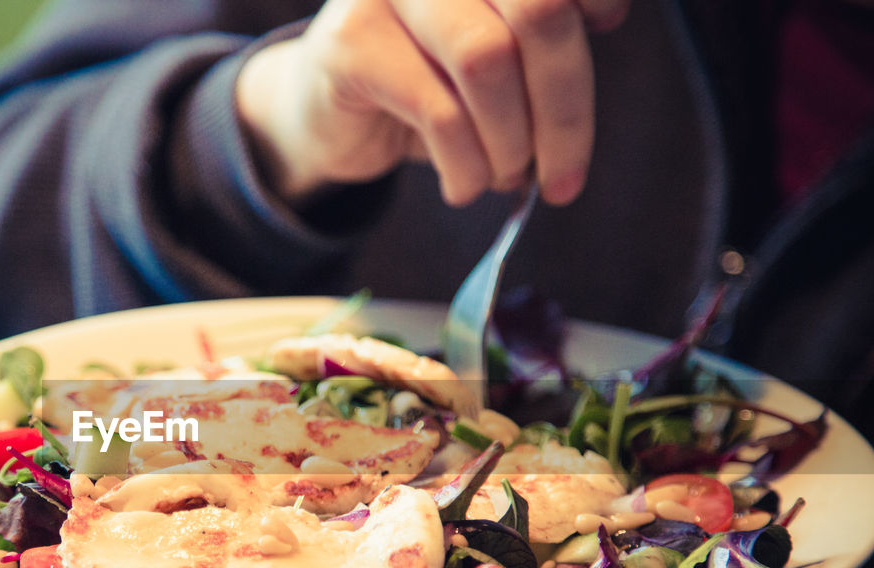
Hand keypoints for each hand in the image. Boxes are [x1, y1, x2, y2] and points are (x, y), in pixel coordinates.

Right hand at [235, 0, 629, 207]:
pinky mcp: (351, 43)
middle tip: (565, 175)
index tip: (606, 28)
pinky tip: (464, 185)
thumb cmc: (424, 84)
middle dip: (565, 107)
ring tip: (504, 177)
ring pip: (489, 62)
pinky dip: (467, 166)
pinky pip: (439, 111)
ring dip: (510, 143)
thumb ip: (544, 29)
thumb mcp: (497, 53)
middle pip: (539, 12)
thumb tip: (609, 16)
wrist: (324, 114)